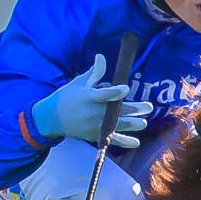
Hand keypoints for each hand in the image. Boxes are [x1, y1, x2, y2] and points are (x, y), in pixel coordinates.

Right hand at [31, 54, 152, 147]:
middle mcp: (92, 112)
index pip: (104, 95)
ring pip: (116, 126)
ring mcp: (94, 125)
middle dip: (133, 109)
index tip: (127, 89)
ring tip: (143, 123)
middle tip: (148, 107)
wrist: (52, 118)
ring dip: (132, 125)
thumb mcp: (79, 82)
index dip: (116, 92)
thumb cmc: (67, 97)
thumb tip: (101, 56)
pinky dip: (124, 142)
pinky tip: (136, 142)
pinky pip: (111, 140)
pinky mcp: (94, 135)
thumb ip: (94, 72)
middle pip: (115, 111)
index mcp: (88, 97)